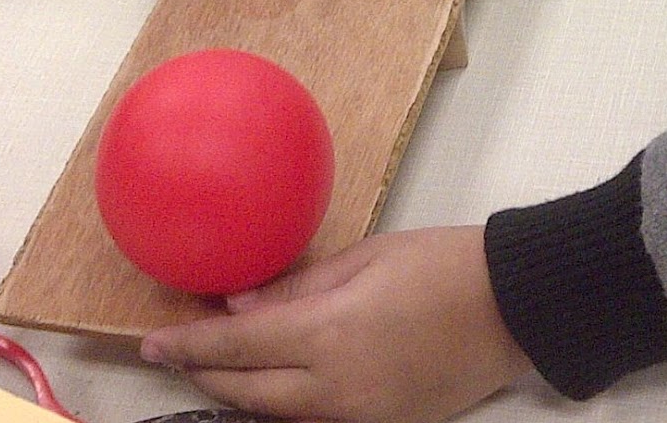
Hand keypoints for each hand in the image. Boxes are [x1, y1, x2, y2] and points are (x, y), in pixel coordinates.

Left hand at [140, 226, 533, 422]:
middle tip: (173, 356)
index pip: (237, 348)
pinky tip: (274, 381)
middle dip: (206, 376)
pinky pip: (317, 419)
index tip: (150, 344)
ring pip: (279, 414)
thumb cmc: (443, 265)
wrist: (515, 308)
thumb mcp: (365, 259)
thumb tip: (238, 303)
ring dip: (243, 392)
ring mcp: (362, 416)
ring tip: (215, 366)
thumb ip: (296, 287)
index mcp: (329, 336)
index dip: (189, 348)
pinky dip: (285, 402)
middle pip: (249, 394)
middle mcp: (337, 389)